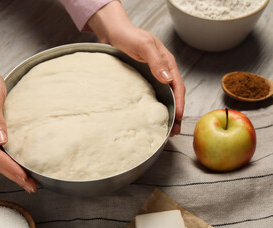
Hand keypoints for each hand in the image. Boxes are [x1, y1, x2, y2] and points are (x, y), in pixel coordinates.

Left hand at [88, 1, 184, 134]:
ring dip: (164, 113)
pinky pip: (148, 96)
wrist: (112, 33)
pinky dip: (151, 108)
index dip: (179, 104)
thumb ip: (156, 61)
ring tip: (163, 129)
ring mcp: (150, 77)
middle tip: (173, 131)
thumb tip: (168, 79)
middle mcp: (161, 72)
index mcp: (167, 64)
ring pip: (161, 98)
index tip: (178, 118)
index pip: (178, 87)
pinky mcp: (140, 81)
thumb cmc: (129, 36)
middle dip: (175, 114)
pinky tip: (147, 118)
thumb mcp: (144, 45)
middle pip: (172, 96)